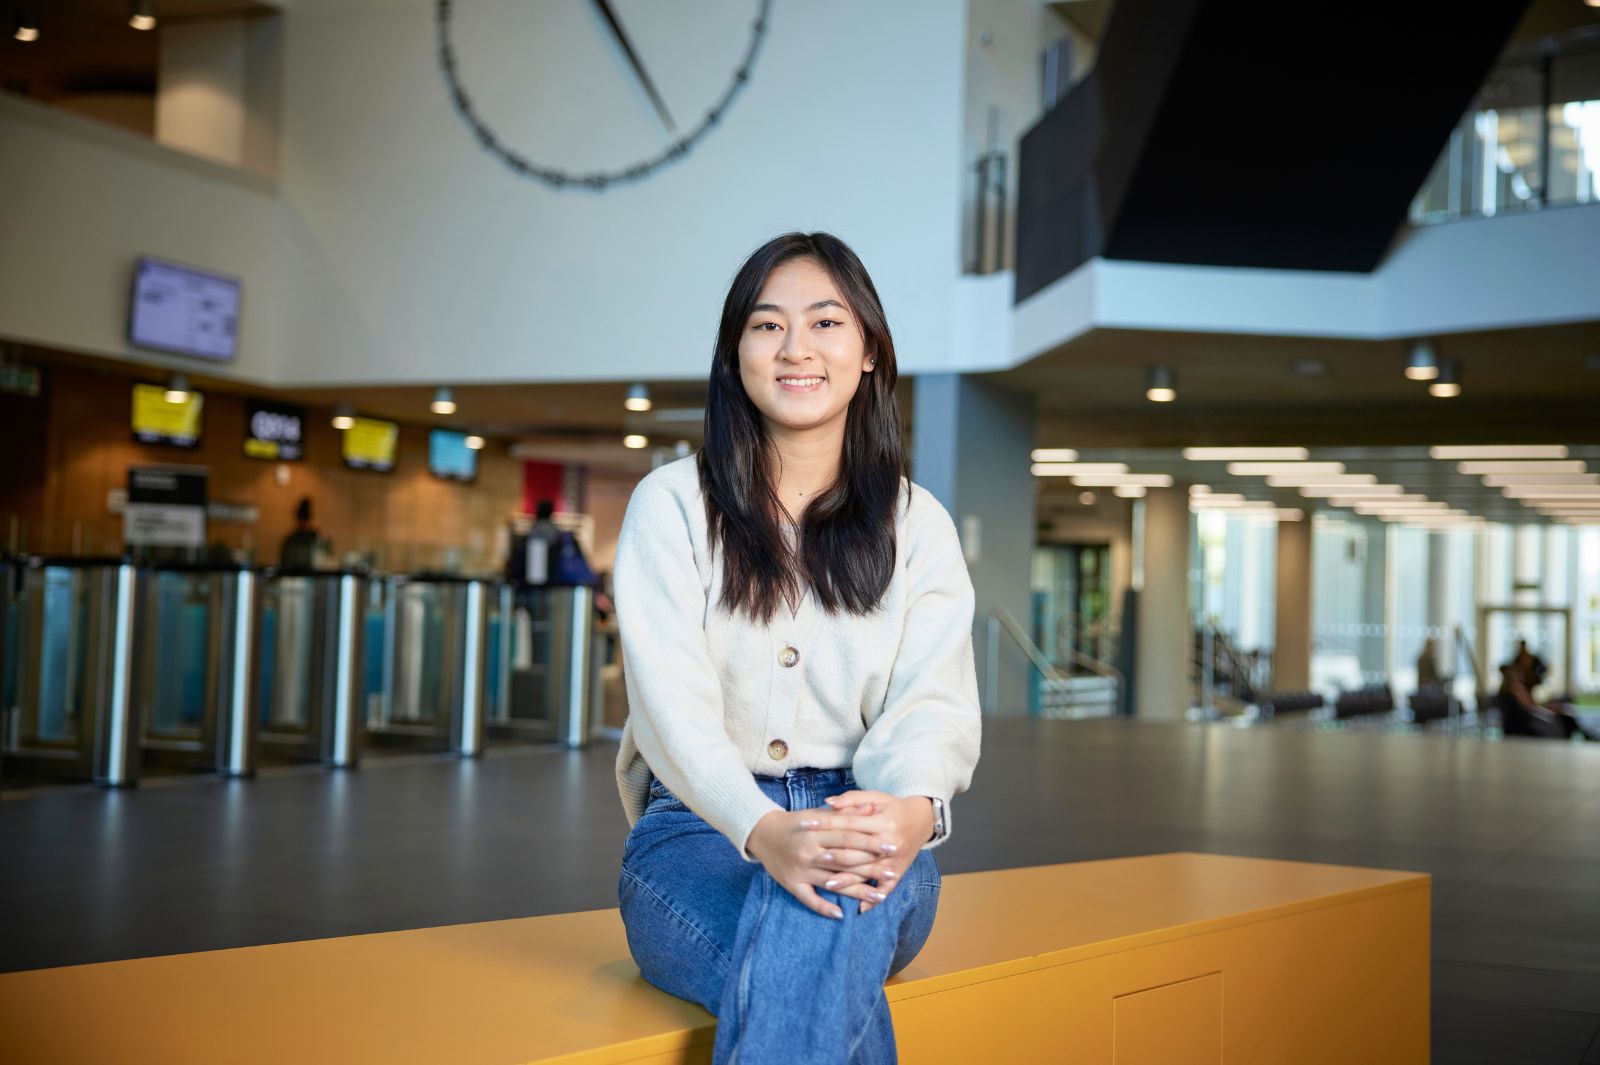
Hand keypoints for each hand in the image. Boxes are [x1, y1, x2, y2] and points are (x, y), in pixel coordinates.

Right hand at [744, 802, 899, 919]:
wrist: (761, 832)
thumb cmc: (796, 822)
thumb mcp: (818, 813)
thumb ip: (845, 813)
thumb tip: (872, 808)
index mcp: (816, 830)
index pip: (849, 836)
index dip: (871, 842)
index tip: (891, 847)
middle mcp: (809, 850)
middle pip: (845, 860)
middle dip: (870, 867)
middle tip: (892, 873)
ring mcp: (800, 869)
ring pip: (833, 882)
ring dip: (857, 891)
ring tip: (879, 895)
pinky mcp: (791, 884)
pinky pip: (809, 898)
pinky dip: (823, 907)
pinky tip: (841, 914)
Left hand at [810, 790, 933, 914]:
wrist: (922, 819)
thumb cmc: (893, 806)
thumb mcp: (875, 797)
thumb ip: (851, 799)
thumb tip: (828, 803)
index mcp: (882, 822)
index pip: (849, 823)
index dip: (827, 823)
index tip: (807, 824)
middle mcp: (889, 842)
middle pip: (857, 850)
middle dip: (835, 855)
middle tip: (815, 858)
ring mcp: (895, 860)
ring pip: (868, 872)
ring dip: (849, 880)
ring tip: (828, 884)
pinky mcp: (899, 871)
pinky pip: (886, 888)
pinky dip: (874, 899)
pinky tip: (860, 909)